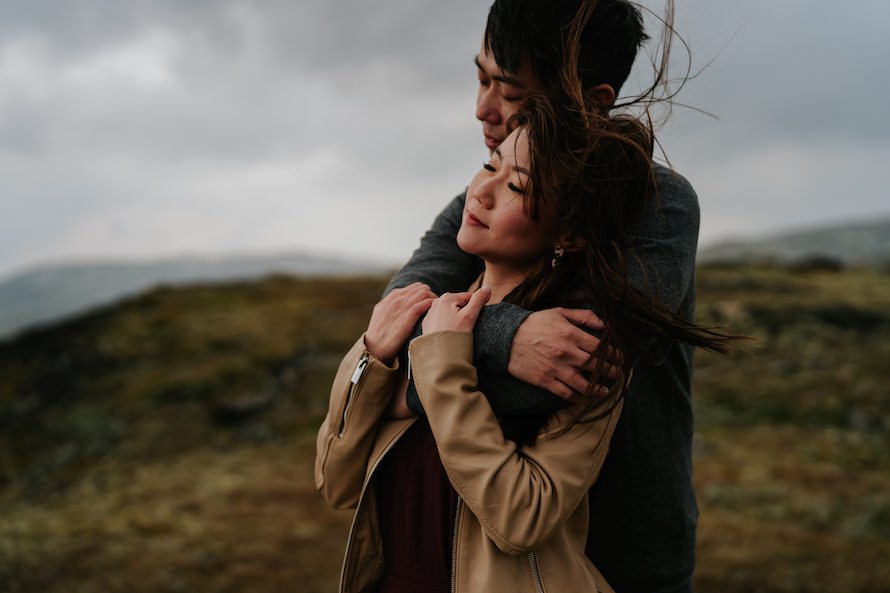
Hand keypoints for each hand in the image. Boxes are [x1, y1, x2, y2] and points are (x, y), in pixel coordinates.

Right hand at [365, 283, 436, 363]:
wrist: (374, 349)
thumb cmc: (379, 335)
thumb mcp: (382, 314)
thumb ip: (392, 305)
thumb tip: (404, 302)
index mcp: (391, 298)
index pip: (414, 287)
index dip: (424, 292)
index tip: (430, 301)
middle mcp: (396, 300)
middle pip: (421, 288)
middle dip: (431, 294)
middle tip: (437, 305)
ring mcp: (401, 308)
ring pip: (423, 294)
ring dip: (434, 299)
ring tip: (438, 309)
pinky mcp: (406, 319)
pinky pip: (422, 305)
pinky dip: (430, 305)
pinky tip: (434, 310)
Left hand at [422, 287, 491, 333]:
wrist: (438, 357)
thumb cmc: (455, 336)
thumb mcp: (470, 316)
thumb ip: (479, 299)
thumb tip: (488, 287)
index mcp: (447, 297)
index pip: (468, 298)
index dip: (474, 309)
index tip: (472, 321)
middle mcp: (436, 302)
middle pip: (458, 305)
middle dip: (464, 314)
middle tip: (464, 328)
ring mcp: (430, 313)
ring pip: (450, 313)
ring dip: (455, 320)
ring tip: (455, 332)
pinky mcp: (427, 324)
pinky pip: (441, 321)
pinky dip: (446, 326)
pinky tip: (447, 335)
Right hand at [507, 308, 621, 400]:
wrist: (507, 338)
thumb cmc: (534, 324)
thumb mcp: (559, 312)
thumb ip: (583, 316)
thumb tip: (604, 324)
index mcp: (570, 334)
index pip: (599, 347)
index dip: (613, 354)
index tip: (619, 358)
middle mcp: (565, 352)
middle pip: (595, 366)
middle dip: (610, 371)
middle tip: (618, 374)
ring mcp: (555, 368)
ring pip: (583, 384)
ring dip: (598, 389)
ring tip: (606, 391)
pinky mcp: (545, 380)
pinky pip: (566, 393)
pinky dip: (578, 398)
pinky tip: (585, 398)